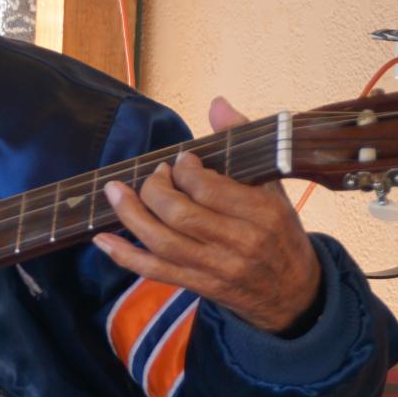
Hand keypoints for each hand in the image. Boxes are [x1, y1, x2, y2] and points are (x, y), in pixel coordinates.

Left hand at [94, 96, 322, 332]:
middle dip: (153, 189)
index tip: (179, 161)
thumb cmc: (279, 231)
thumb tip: (217, 104)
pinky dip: (125, 255)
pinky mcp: (200, 286)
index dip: (184, 169)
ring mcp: (218, 268)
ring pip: (163, 241)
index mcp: (262, 213)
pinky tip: (102, 238)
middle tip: (152, 175)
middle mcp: (240, 242)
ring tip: (114, 192)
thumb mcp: (272, 186)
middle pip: (180, 214)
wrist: (295, 292)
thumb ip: (243, 143)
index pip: (209, 188)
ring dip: (130, 215)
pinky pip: (155, 271)